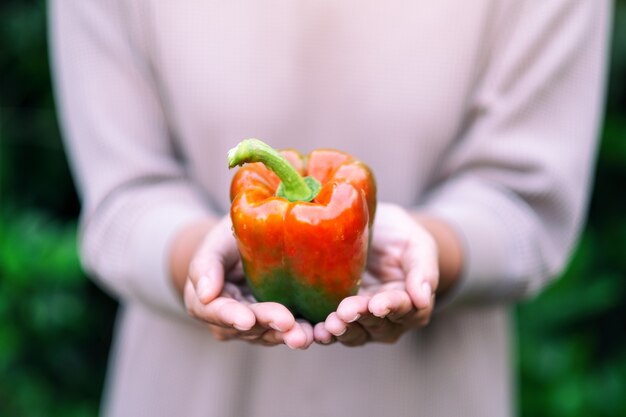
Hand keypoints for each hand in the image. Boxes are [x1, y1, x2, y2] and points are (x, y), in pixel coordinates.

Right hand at [184, 216, 313, 348]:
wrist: (250, 244)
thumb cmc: (228, 240)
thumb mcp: (215, 243)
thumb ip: (206, 265)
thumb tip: (204, 294)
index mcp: (205, 303)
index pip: (217, 312)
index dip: (231, 316)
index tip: (246, 318)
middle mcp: (229, 321)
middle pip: (247, 327)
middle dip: (267, 324)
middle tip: (287, 322)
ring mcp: (255, 326)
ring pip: (269, 334)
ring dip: (287, 335)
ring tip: (305, 334)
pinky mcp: (279, 324)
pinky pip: (289, 331)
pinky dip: (304, 332)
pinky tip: (319, 332)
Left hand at [314, 203, 438, 345]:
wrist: (375, 233)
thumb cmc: (401, 238)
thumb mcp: (418, 246)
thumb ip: (422, 270)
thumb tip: (422, 297)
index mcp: (410, 304)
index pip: (403, 309)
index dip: (390, 307)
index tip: (377, 304)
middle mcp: (386, 320)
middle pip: (375, 324)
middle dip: (359, 318)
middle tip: (345, 312)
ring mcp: (360, 322)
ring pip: (352, 333)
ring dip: (340, 331)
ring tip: (328, 325)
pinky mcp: (336, 317)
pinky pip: (329, 330)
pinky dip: (320, 333)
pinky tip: (311, 330)